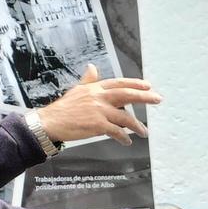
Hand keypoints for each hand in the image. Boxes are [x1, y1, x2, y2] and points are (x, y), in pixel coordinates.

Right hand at [35, 64, 159, 144]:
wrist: (50, 122)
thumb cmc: (63, 109)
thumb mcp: (76, 90)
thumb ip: (88, 80)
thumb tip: (92, 67)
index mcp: (95, 88)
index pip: (119, 83)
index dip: (135, 84)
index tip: (148, 85)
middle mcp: (99, 97)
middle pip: (127, 95)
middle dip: (144, 97)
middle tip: (157, 99)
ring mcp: (99, 111)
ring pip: (125, 117)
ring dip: (137, 126)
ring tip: (144, 132)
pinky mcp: (98, 125)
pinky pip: (117, 132)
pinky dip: (124, 137)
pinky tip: (127, 141)